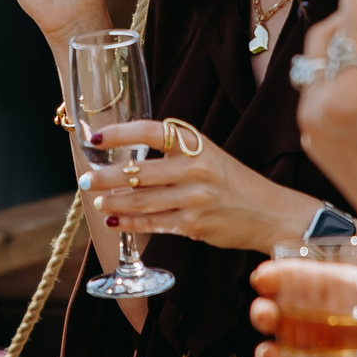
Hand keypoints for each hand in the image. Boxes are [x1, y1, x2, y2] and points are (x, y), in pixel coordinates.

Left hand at [82, 119, 320, 254]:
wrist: (270, 213)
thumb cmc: (234, 183)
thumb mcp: (210, 155)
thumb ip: (175, 153)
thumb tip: (129, 158)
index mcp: (197, 144)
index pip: (150, 131)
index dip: (119, 133)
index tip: (94, 138)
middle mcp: (195, 168)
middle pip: (139, 171)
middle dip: (106, 177)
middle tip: (85, 179)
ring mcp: (194, 198)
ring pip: (141, 200)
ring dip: (113, 202)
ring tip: (97, 200)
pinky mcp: (194, 225)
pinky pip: (153, 223)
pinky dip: (130, 223)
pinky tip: (115, 221)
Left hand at [297, 0, 356, 228]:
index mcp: (343, 97)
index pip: (350, 30)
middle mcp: (315, 107)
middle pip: (324, 40)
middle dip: (350, 23)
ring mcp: (308, 122)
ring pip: (317, 63)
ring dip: (344, 49)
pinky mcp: (310, 134)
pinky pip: (317, 88)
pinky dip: (338, 75)